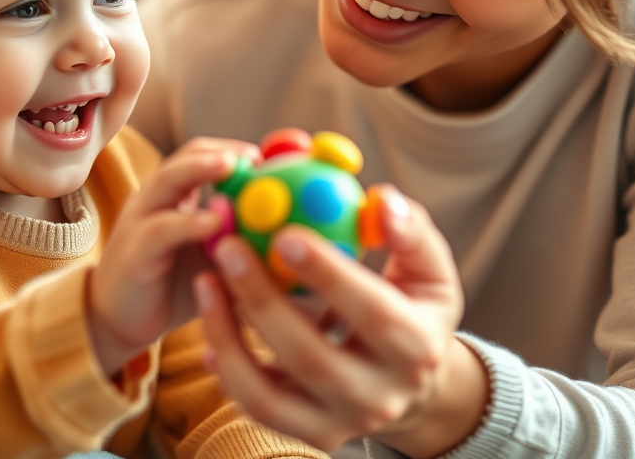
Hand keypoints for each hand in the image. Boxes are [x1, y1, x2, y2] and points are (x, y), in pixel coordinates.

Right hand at [88, 137, 259, 375]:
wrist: (122, 324)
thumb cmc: (177, 287)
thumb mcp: (218, 259)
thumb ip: (248, 243)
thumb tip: (304, 243)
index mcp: (178, 196)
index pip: (206, 156)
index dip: (238, 150)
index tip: (277, 156)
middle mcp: (157, 199)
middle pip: (186, 156)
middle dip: (222, 151)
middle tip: (257, 156)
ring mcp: (142, 220)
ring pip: (168, 180)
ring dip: (201, 169)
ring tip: (234, 166)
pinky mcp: (134, 251)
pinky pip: (161, 228)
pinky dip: (189, 222)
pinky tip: (215, 223)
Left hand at [193, 186, 488, 457]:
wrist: (410, 382)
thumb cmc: (413, 305)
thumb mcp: (429, 269)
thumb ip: (411, 232)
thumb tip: (383, 201)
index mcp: (418, 348)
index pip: (374, 314)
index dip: (329, 276)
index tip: (286, 234)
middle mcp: (381, 397)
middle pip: (311, 357)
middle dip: (262, 300)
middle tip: (228, 247)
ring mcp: (340, 423)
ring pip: (269, 393)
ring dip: (228, 334)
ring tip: (205, 280)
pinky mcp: (308, 434)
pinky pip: (255, 405)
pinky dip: (226, 366)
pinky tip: (211, 323)